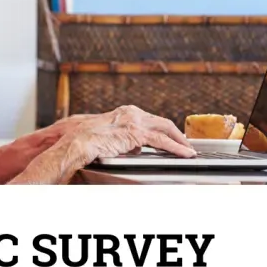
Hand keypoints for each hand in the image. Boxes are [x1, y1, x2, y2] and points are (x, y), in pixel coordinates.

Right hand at [62, 105, 196, 164]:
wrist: (77, 142)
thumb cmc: (85, 140)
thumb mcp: (109, 137)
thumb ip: (124, 139)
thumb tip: (136, 147)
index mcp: (125, 112)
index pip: (150, 120)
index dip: (163, 130)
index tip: (171, 138)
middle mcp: (132, 112)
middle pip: (162, 122)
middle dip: (176, 134)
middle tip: (185, 144)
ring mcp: (136, 121)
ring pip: (166, 129)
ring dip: (180, 141)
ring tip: (189, 150)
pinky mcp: (137, 133)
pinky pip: (162, 141)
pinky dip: (176, 147)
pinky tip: (184, 154)